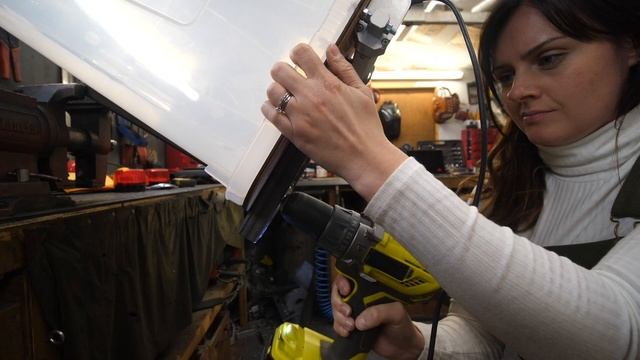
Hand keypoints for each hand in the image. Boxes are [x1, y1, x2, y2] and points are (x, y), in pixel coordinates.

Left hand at [261, 43, 406, 200]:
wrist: (364, 157)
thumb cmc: (366, 126)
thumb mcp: (362, 92)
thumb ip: (344, 68)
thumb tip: (331, 49)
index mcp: (327, 83)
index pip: (301, 54)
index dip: (298, 54)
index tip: (300, 60)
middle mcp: (310, 96)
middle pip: (279, 70)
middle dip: (283, 70)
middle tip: (290, 78)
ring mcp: (299, 115)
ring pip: (272, 91)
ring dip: (277, 90)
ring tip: (286, 95)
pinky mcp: (294, 133)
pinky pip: (271, 114)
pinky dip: (270, 108)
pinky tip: (279, 109)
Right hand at [332, 275, 425, 359]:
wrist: (402, 347)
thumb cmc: (402, 325)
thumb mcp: (396, 313)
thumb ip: (380, 313)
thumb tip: (360, 320)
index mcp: (371, 290)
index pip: (351, 278)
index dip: (343, 282)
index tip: (346, 290)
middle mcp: (360, 299)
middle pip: (339, 294)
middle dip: (339, 303)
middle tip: (347, 312)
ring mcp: (355, 313)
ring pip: (336, 310)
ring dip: (340, 318)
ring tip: (351, 326)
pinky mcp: (351, 326)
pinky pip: (338, 324)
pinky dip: (339, 328)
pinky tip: (348, 332)